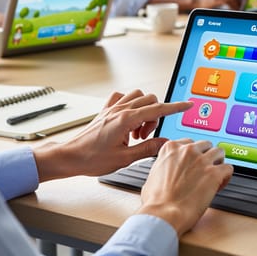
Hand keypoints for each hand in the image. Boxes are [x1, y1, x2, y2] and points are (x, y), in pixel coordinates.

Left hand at [33, 90, 192, 180]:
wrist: (69, 157)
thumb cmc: (91, 159)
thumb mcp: (124, 159)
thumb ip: (148, 148)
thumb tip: (166, 143)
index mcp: (125, 120)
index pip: (157, 109)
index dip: (175, 107)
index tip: (187, 105)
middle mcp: (119, 110)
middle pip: (150, 101)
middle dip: (155, 117)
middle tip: (147, 136)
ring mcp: (111, 108)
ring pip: (138, 96)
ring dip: (144, 110)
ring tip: (138, 130)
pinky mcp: (105, 110)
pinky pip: (122, 97)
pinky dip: (130, 104)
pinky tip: (128, 119)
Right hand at [136, 139, 232, 235]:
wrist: (163, 214)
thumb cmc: (155, 201)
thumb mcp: (153, 174)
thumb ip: (165, 166)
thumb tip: (169, 171)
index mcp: (171, 148)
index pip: (189, 143)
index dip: (193, 155)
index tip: (193, 164)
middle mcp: (187, 151)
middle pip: (205, 145)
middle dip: (206, 156)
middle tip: (205, 170)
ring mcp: (202, 160)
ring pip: (219, 152)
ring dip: (218, 163)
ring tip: (214, 176)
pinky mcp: (214, 173)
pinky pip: (228, 168)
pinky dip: (226, 176)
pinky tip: (219, 185)